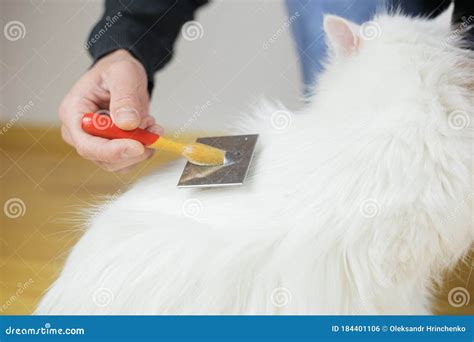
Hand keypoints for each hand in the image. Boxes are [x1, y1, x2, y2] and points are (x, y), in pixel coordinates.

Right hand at [59, 49, 162, 171]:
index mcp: (73, 112)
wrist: (122, 75)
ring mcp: (94, 142)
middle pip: (102, 158)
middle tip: (152, 130)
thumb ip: (125, 98)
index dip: (112, 151)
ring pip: (118, 163)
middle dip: (132, 148)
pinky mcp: (110, 147)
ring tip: (151, 124)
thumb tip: (128, 124)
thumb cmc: (116, 70)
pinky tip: (150, 130)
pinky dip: (144, 148)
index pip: (86, 144)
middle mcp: (79, 132)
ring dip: (141, 148)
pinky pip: (127, 159)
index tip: (138, 146)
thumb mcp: (123, 74)